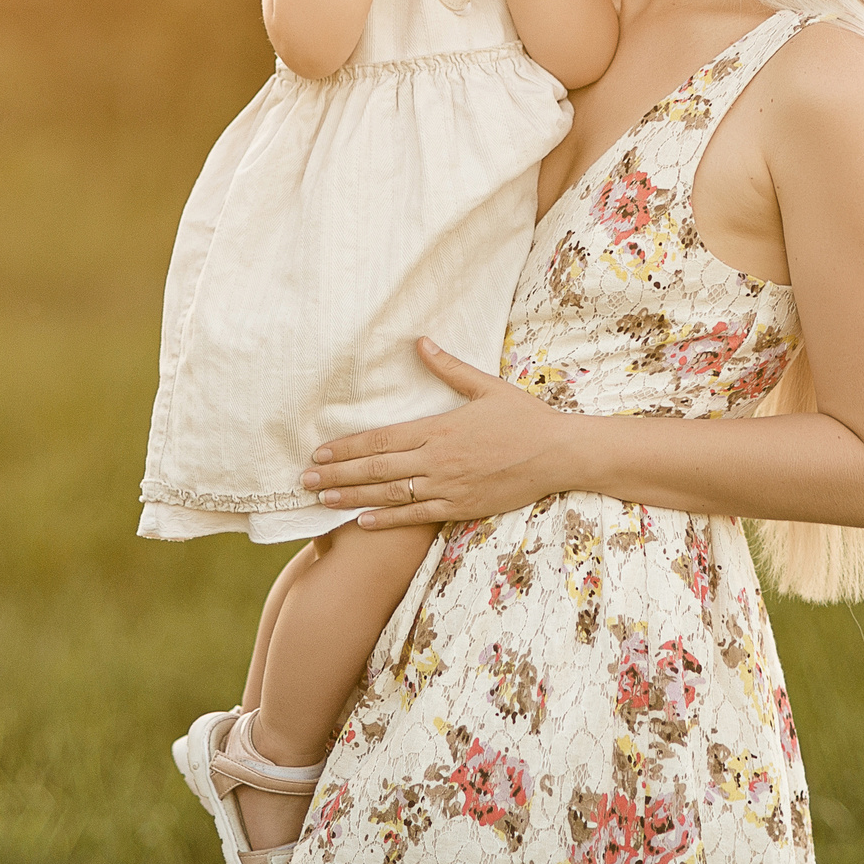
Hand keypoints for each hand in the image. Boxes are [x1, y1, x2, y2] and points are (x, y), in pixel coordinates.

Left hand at [299, 339, 577, 528]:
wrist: (560, 455)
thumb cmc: (525, 418)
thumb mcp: (487, 386)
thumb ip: (449, 368)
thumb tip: (420, 342)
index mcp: (439, 428)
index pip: (381, 440)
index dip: (346, 447)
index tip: (319, 450)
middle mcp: (438, 460)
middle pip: (377, 469)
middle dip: (337, 473)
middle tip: (304, 479)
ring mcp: (449, 486)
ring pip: (390, 495)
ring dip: (353, 497)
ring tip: (322, 499)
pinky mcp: (462, 506)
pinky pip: (417, 515)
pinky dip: (387, 519)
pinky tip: (361, 521)